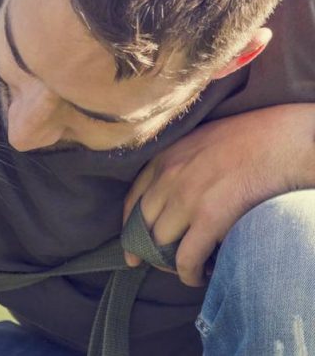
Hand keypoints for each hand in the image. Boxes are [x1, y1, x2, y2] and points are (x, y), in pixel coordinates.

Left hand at [123, 104, 314, 286]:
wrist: (285, 140)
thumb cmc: (252, 138)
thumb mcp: (201, 141)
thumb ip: (182, 164)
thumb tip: (174, 193)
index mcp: (164, 157)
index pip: (133, 201)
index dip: (130, 229)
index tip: (131, 248)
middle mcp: (168, 177)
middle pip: (143, 226)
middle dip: (149, 250)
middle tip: (164, 264)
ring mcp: (186, 197)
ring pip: (160, 244)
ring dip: (170, 263)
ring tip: (187, 269)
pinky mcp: (209, 217)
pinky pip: (186, 258)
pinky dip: (189, 274)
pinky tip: (200, 277)